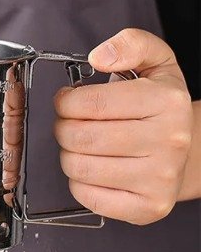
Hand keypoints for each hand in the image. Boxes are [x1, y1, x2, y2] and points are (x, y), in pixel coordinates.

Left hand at [54, 28, 192, 224]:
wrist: (188, 152)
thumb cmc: (160, 109)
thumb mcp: (155, 63)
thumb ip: (130, 44)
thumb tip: (99, 56)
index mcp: (167, 102)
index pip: (91, 103)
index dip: (66, 102)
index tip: (66, 101)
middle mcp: (169, 141)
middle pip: (81, 137)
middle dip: (64, 128)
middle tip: (71, 124)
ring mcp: (160, 178)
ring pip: (79, 167)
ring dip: (69, 154)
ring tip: (83, 146)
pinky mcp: (147, 207)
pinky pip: (87, 196)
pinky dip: (79, 182)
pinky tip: (93, 169)